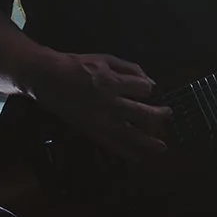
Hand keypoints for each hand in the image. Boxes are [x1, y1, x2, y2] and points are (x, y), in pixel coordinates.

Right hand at [33, 51, 172, 159]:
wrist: (49, 78)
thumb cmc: (78, 65)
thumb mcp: (105, 59)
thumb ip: (129, 68)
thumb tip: (150, 81)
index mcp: (112, 82)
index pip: (142, 89)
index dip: (148, 88)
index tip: (147, 89)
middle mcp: (109, 103)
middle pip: (142, 113)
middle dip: (158, 115)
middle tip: (168, 114)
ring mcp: (100, 119)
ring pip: (130, 134)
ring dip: (148, 141)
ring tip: (162, 147)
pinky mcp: (91, 130)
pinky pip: (112, 144)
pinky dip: (126, 152)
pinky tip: (137, 157)